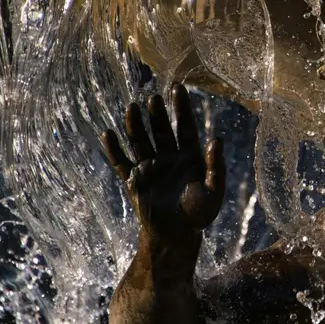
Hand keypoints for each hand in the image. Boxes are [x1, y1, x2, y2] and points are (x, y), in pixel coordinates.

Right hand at [102, 86, 224, 240]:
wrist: (176, 236)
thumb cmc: (199, 214)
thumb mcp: (214, 192)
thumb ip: (217, 167)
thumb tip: (217, 139)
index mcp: (190, 156)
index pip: (185, 126)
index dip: (181, 107)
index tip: (177, 87)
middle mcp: (169, 157)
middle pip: (160, 129)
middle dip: (156, 113)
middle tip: (152, 97)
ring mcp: (150, 168)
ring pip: (140, 141)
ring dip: (135, 125)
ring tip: (131, 107)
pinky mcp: (134, 181)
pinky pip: (121, 163)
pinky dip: (114, 150)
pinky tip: (107, 134)